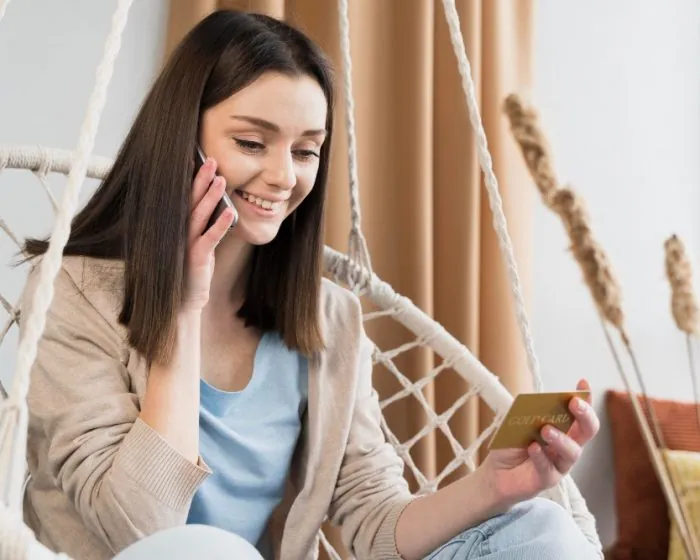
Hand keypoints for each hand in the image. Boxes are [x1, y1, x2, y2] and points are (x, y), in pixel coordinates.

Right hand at [184, 157, 234, 310]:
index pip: (186, 197)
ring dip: (211, 196)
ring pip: (199, 214)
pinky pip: (210, 238)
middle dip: (201, 179)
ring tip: (221, 178)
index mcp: (180, 226)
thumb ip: (205, 224)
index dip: (193, 178)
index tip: (200, 158)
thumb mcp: (198, 242)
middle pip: (191, 200)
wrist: (183, 300)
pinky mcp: (197, 258)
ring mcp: (186, 244)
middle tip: (211, 159)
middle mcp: (180, 232)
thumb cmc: (192, 269)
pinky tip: (230, 211)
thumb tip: (220, 203)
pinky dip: (220, 224)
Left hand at [479, 379, 599, 504]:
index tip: (582, 383)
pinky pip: (549, 468)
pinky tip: (532, 448)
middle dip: (584, 416)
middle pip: (587, 431)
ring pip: (572, 452)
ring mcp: (559, 464)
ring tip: (546, 430)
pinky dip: (540, 456)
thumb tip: (535, 403)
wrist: (495, 473)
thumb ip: (525, 413)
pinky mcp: (548, 480)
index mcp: (562, 428)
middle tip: (574, 403)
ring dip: (561, 438)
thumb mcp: (515, 423)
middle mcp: (566, 445)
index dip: (585, 398)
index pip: (579, 412)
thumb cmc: (510, 445)